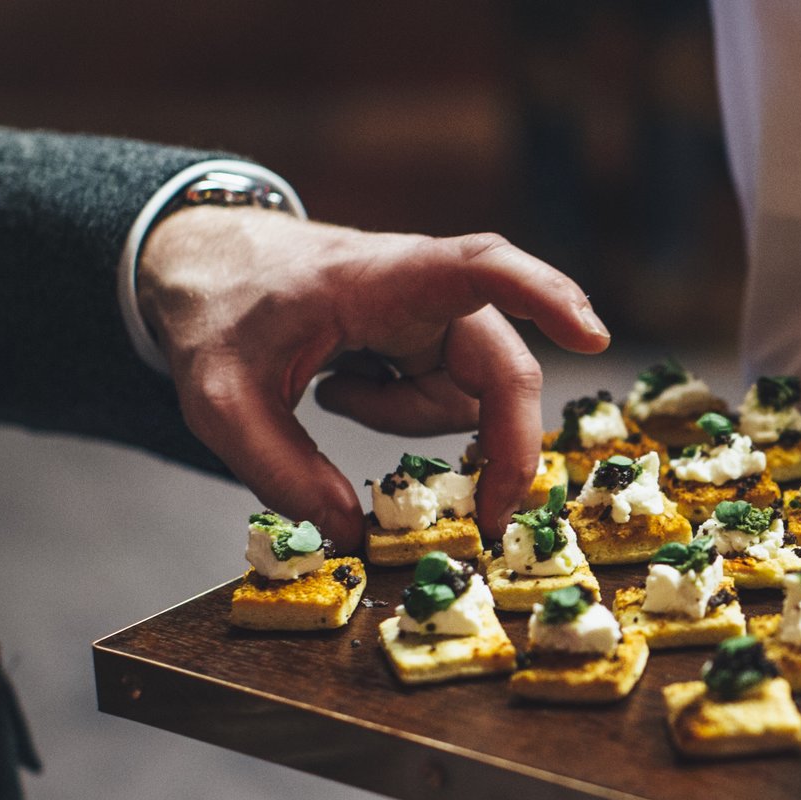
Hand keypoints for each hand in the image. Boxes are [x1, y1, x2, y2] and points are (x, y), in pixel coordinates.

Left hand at [137, 209, 606, 540]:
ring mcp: (432, 315)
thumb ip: (280, 471)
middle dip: (503, 446)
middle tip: (489, 520)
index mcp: (382, 278)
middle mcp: (425, 290)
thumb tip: (350, 535)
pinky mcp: (427, 337)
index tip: (593, 338)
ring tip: (334, 395)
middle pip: (502, 368)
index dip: (545, 296)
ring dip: (413, 419)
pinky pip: (444, 396)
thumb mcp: (219, 402)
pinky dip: (401, 410)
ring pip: (469, 394)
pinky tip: (343, 387)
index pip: (481, 269)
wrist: (207, 264)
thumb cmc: (216, 309)